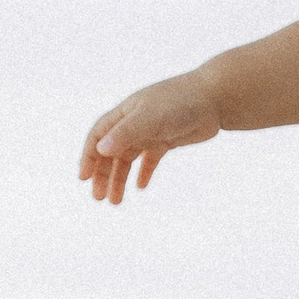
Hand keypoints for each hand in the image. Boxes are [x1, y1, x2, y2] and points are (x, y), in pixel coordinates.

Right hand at [81, 74, 221, 202]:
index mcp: (125, 113)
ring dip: (120, 179)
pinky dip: (144, 173)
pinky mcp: (166, 140)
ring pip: (129, 159)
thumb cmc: (180, 101)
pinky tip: (141, 187)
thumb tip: (101, 150)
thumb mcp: (149, 117)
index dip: (89, 157)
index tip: (84, 178)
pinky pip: (150, 160)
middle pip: (111, 152)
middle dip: (103, 175)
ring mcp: (150, 132)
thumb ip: (125, 133)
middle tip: (99, 198)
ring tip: (116, 201)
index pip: (98, 136)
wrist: (214, 98)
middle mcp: (134, 123)